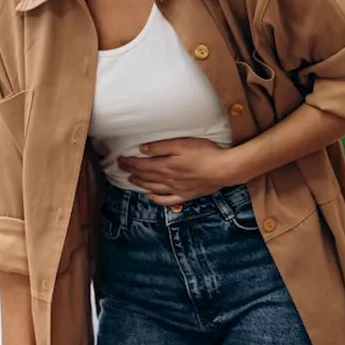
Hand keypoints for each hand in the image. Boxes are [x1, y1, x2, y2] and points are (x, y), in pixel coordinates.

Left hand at [117, 137, 246, 206]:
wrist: (224, 169)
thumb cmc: (204, 153)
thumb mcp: (180, 144)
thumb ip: (160, 148)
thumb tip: (142, 150)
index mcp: (165, 166)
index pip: (141, 165)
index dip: (128, 163)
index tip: (119, 160)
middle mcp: (168, 180)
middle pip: (145, 177)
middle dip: (131, 172)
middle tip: (121, 169)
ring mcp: (177, 189)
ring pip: (153, 188)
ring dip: (141, 184)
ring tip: (131, 181)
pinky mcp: (186, 195)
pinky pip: (167, 200)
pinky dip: (156, 199)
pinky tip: (150, 197)